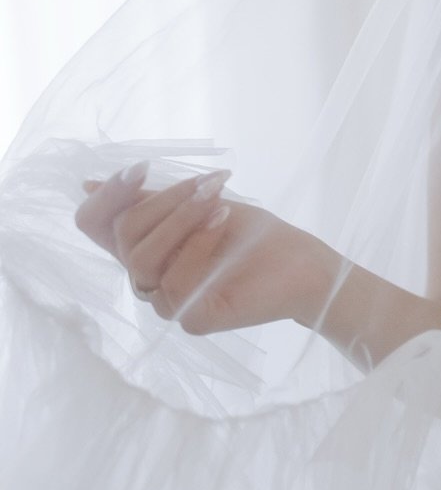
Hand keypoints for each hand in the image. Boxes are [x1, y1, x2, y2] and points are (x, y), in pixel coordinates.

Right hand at [74, 163, 337, 334]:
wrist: (301, 263)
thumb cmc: (250, 234)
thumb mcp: (195, 203)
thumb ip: (148, 199)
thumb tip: (89, 184)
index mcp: (143, 246)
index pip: (94, 224)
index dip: (106, 196)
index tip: (140, 171)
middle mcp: (147, 277)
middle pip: (124, 234)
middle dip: (165, 201)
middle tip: (209, 183)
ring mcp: (167, 301)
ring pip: (143, 258)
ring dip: (181, 219)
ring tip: (218, 200)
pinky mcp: (192, 318)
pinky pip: (174, 282)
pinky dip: (199, 244)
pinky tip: (223, 222)